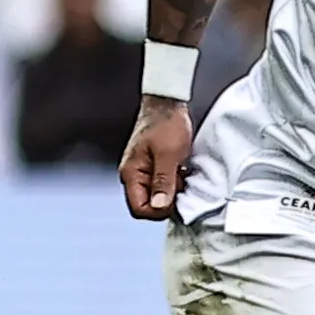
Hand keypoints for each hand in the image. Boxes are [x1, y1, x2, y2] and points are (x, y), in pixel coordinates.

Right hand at [120, 97, 191, 219]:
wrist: (167, 103)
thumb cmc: (167, 124)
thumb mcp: (169, 154)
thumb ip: (163, 181)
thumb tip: (160, 207)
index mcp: (131, 174)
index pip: (139, 209)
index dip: (159, 211)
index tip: (176, 201)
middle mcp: (133, 175)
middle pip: (148, 205)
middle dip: (168, 201)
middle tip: (181, 184)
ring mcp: (143, 171)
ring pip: (158, 196)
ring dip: (173, 192)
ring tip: (183, 175)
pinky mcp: (153, 167)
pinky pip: (163, 185)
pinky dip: (175, 183)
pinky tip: (183, 172)